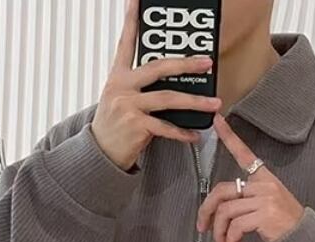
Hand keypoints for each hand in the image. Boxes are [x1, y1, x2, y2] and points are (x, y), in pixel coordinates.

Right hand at [91, 0, 222, 170]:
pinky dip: (183, 132)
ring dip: (195, 102)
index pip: (125, 43)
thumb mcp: (120, 100)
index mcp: (118, 77)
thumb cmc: (115, 126)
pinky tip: (195, 134)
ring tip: (214, 105)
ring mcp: (128, 106)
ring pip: (168, 99)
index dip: (131, 21)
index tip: (135, 1)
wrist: (100, 153)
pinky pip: (166, 128)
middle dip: (186, 64)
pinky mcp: (136, 126)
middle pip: (159, 68)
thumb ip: (140, 88)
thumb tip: (173, 85)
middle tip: (207, 63)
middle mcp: (122, 87)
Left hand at [196, 113, 304, 241]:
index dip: (229, 137)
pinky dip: (230, 241)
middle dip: (206, 211)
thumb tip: (220, 213)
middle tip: (202, 227)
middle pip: (221, 191)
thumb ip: (246, 201)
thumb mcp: (269, 205)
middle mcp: (263, 186)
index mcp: (264, 179)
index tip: (217, 121)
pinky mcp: (263, 215)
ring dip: (219, 234)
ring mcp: (263, 199)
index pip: (244, 154)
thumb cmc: (285, 225)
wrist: (304, 239)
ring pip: (225, 212)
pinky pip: (235, 227)